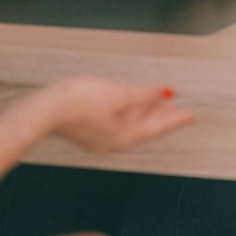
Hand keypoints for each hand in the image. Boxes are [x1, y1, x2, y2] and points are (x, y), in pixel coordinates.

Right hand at [46, 77, 193, 151]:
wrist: (45, 111)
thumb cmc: (79, 103)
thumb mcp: (118, 94)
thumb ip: (143, 94)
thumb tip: (164, 93)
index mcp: (125, 136)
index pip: (158, 127)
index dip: (176, 118)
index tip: (191, 115)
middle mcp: (115, 141)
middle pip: (146, 127)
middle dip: (162, 116)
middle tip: (178, 108)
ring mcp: (101, 137)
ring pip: (131, 124)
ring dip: (146, 112)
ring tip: (158, 103)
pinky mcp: (89, 129)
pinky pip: (117, 121)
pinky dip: (129, 111)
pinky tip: (128, 103)